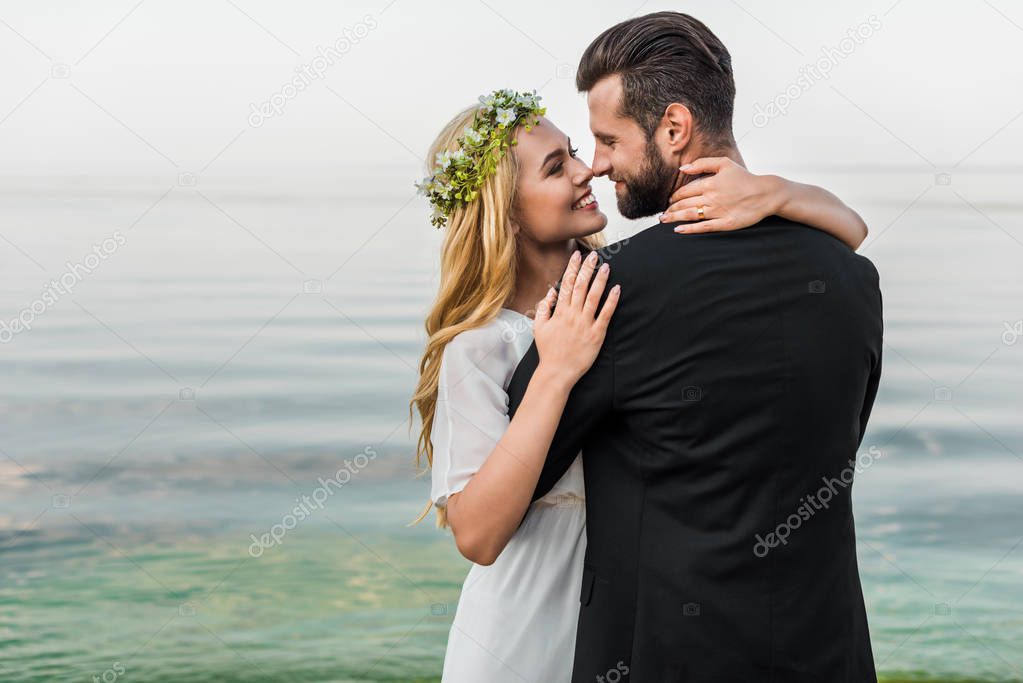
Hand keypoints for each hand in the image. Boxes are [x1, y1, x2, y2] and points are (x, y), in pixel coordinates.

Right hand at [532, 250, 619, 386]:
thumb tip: (551, 292)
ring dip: (600, 280)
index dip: (573, 268)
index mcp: (560, 311)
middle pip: (581, 286)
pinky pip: (606, 314)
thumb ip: (544, 308)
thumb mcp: (539, 327)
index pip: (567, 283)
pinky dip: (612, 301)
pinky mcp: (596, 334)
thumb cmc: (548, 350)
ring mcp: (585, 323)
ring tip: (606, 266)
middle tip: (594, 255)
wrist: (557, 371)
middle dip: (588, 268)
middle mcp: (573, 314)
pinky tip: (616, 289)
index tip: (577, 255)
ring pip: (594, 296)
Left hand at [659, 157, 781, 233]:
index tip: (670, 200)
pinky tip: (678, 230)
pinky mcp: (726, 224)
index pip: (685, 191)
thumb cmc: (745, 178)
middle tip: (663, 214)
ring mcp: (718, 212)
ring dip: (674, 218)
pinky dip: (690, 229)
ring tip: (664, 221)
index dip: (675, 196)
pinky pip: (704, 227)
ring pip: (691, 215)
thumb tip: (682, 168)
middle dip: (671, 209)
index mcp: (710, 183)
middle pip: (685, 204)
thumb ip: (702, 163)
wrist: (766, 193)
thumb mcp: (725, 164)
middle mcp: (712, 198)